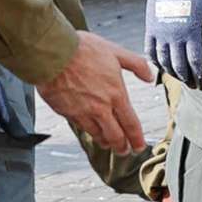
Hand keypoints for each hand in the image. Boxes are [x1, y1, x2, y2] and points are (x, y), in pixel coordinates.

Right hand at [36, 29, 151, 155]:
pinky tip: (90, 130)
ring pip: (97, 135)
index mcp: (116, 94)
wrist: (52, 53)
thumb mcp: (115, 52)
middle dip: (122, 147)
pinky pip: (81, 127)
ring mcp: (82, 112)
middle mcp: (100, 108)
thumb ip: (136, 64)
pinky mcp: (66, 112)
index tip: (139, 146)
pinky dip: (88, 132)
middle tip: (125, 151)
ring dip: (105, 142)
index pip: (131, 124)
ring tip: (108, 144)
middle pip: (115, 136)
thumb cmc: (81, 50)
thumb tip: (149, 76)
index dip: (137, 139)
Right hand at [143, 0, 201, 89]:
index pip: (196, 63)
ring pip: (164, 62)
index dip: (201, 77)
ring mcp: (159, 32)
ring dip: (174, 74)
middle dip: (189, 80)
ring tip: (183, 79)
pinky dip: (157, 63)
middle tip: (196, 86)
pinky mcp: (150, 28)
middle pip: (180, 66)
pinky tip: (164, 68)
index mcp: (191, 32)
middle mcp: (173, 35)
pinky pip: (150, 51)